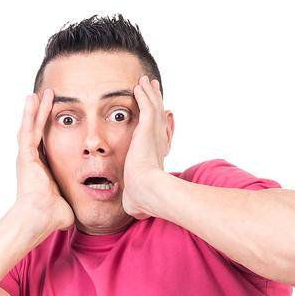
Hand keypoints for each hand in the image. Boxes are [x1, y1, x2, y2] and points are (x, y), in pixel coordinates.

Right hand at [14, 89, 74, 235]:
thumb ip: (72, 201)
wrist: (38, 219)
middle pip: (38, 132)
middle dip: (42, 115)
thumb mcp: (66, 204)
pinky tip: (32, 99)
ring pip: (32, 127)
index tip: (56, 120)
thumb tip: (81, 210)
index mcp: (41, 171)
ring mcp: (27, 158)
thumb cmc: (51, 217)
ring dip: (36, 110)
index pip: (46, 146)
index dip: (49, 132)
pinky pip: (28, 130)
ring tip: (39, 93)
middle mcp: (32, 162)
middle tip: (48, 99)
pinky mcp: (26, 156)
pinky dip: (29, 114)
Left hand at [121, 75, 169, 218]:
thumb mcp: (138, 198)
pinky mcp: (148, 128)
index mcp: (157, 155)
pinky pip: (146, 105)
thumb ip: (136, 201)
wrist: (146, 190)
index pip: (159, 135)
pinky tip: (138, 85)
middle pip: (158, 116)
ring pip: (153, 107)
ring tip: (144, 81)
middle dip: (155, 101)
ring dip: (149, 93)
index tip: (158, 116)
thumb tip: (135, 214)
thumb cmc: (143, 199)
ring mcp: (154, 134)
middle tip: (153, 88)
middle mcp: (159, 141)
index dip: (158, 123)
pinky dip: (143, 94)